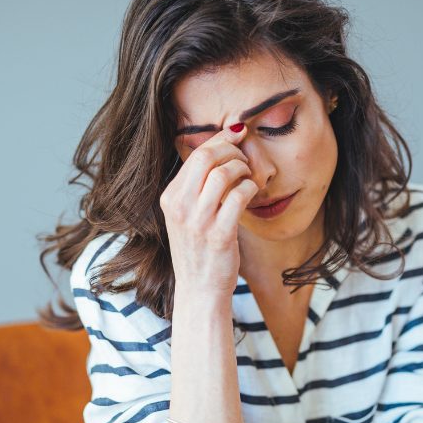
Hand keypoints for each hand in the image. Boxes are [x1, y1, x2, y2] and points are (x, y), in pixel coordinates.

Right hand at [160, 125, 258, 297]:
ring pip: (223, 173)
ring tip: (249, 177)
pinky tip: (252, 193)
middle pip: (207, 157)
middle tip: (245, 158)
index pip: (195, 154)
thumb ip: (196, 187)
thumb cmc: (198, 251)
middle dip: (232, 150)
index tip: (237, 133)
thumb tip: (219, 150)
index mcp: (170, 198)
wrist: (199, 290)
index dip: (220, 139)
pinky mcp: (219, 234)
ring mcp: (198, 221)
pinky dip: (250, 189)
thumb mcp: (186, 216)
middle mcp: (180, 207)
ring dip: (243, 169)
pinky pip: (238, 197)